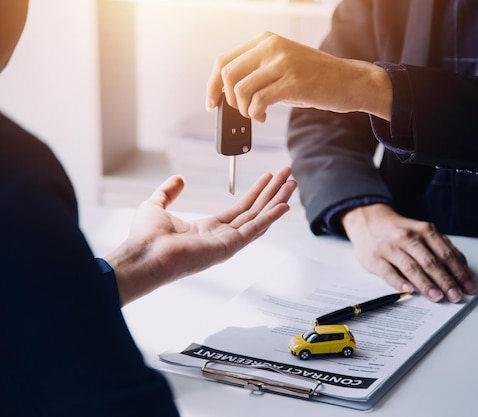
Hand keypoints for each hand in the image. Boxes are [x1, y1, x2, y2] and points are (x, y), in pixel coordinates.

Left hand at [105, 166, 296, 304]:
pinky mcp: (228, 247)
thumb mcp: (156, 205)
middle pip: (254, 211)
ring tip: (291, 184)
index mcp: (207, 229)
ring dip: (276, 200)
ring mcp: (227, 243)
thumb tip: (179, 179)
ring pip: (259, 217)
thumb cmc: (145, 239)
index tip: (267, 178)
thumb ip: (168, 192)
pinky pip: (254, 229)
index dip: (255, 192)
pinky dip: (271, 217)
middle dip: (272, 192)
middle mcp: (221, 237)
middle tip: (287, 176)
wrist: (143, 255)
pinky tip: (284, 206)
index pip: (239, 209)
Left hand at [206, 31, 391, 121]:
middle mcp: (271, 47)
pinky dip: (255, 114)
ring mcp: (282, 64)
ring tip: (256, 114)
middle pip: (228, 75)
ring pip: (241, 90)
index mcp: (266, 40)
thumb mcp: (283, 65)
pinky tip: (263, 117)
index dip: (212, 84)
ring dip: (244, 109)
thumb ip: (258, 72)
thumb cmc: (316, 78)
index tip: (211, 102)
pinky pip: (258, 102)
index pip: (224, 60)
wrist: (350, 81)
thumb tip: (230, 94)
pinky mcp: (292, 82)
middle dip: (229, 100)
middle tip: (241, 111)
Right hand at [342, 204, 475, 302]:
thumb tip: (463, 268)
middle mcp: (408, 238)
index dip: (459, 271)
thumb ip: (442, 247)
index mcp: (424, 231)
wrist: (368, 220)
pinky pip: (388, 272)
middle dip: (446, 281)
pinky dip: (399, 282)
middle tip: (456, 296)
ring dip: (426, 284)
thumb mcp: (422, 232)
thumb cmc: (400, 230)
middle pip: (430, 262)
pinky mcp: (375, 259)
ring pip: (411, 267)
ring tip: (437, 297)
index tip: (468, 286)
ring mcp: (391, 248)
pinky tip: (408, 290)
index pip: (446, 254)